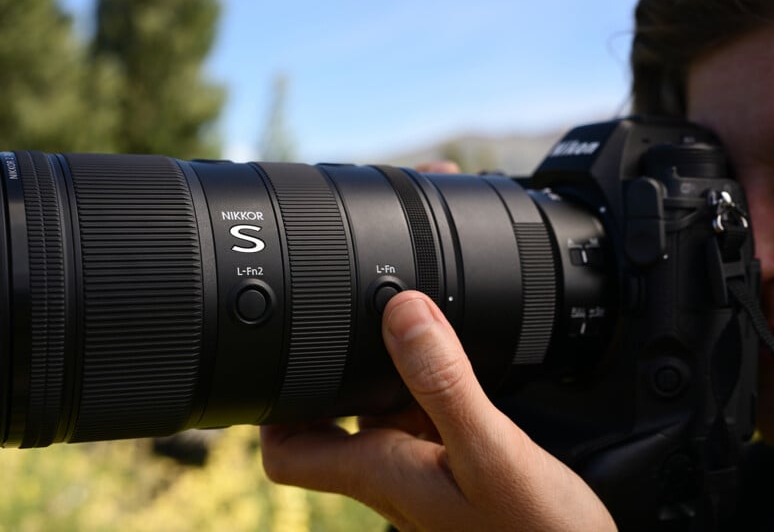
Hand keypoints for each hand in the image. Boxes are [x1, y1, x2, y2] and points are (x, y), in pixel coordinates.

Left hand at [261, 291, 615, 530]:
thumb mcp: (491, 451)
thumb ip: (445, 384)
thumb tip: (402, 313)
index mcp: (381, 471)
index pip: (288, 452)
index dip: (270, 407)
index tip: (278, 355)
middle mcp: (393, 472)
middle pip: (332, 419)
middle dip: (332, 370)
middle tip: (346, 315)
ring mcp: (426, 469)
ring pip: (379, 411)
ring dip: (383, 371)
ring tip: (402, 321)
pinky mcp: (458, 463)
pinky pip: (422, 414)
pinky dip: (426, 383)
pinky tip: (450, 357)